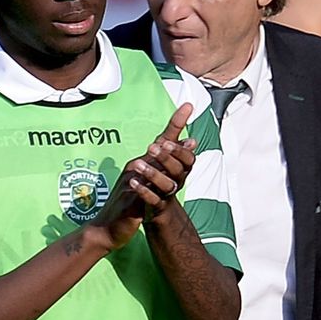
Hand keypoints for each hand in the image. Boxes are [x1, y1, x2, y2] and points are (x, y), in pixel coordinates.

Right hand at [90, 105, 195, 248]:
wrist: (106, 228)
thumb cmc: (126, 204)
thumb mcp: (144, 183)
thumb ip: (160, 167)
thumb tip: (182, 148)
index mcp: (139, 164)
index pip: (160, 141)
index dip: (174, 124)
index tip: (188, 106)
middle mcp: (134, 169)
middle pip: (156, 150)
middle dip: (172, 138)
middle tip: (190, 130)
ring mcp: (130, 184)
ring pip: (149, 169)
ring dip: (164, 162)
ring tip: (180, 157)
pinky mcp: (129, 202)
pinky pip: (140, 193)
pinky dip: (149, 188)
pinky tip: (159, 188)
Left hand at [133, 104, 196, 221]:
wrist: (157, 212)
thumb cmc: (161, 179)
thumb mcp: (165, 154)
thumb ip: (174, 132)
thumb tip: (187, 107)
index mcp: (181, 168)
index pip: (187, 158)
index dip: (179, 150)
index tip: (166, 142)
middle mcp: (178, 180)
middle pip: (178, 169)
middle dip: (166, 158)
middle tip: (151, 147)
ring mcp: (168, 195)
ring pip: (167, 185)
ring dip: (153, 174)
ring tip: (137, 165)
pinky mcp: (157, 209)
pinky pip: (154, 201)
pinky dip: (144, 191)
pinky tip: (133, 182)